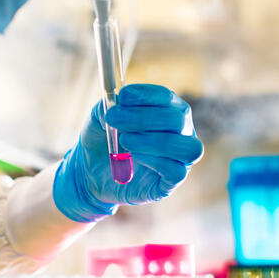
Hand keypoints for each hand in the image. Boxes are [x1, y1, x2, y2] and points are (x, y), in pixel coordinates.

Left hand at [53, 84, 203, 221]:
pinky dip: (155, 161)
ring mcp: (180, 158)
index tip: (122, 96)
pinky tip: (134, 157)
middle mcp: (181, 132)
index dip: (146, 95)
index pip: (166, 97)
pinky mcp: (171, 182)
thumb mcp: (100, 118)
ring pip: (187, 147)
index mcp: (167, 110)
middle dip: (142, 117)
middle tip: (113, 118)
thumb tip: (119, 101)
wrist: (91, 172)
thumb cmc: (102, 139)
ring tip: (125, 141)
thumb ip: (110, 106)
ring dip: (154, 141)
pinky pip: (176, 171)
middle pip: (177, 119)